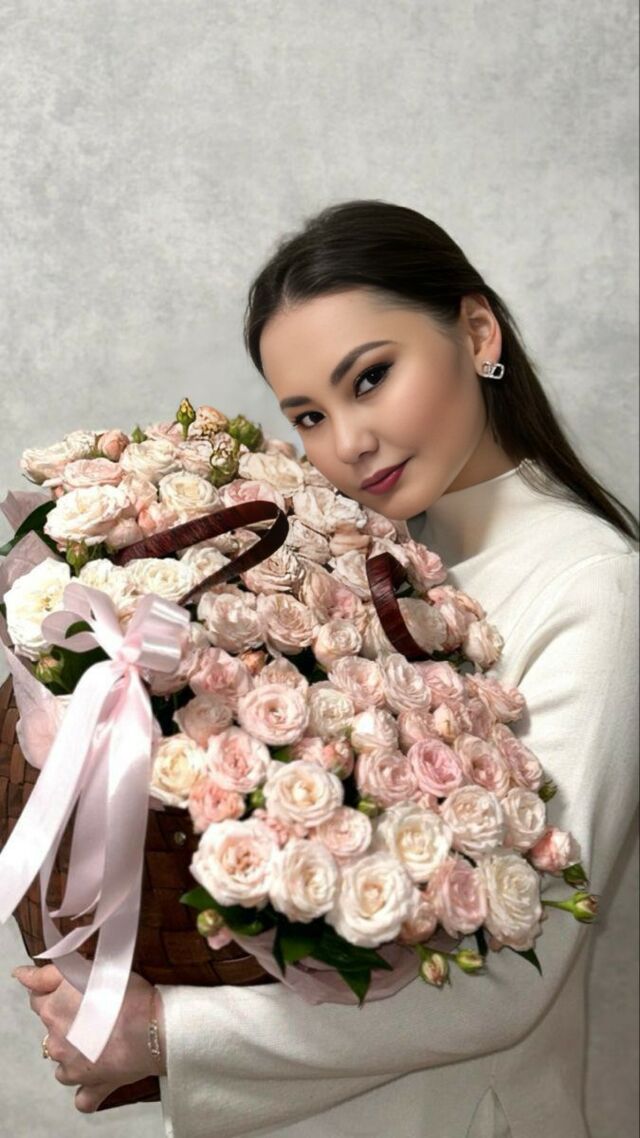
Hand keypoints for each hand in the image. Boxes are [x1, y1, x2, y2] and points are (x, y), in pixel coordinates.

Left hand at [12, 962, 165, 1112]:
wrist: (154, 1027)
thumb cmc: (127, 994)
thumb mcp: (87, 968)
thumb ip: (50, 973)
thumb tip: (21, 975)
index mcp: (53, 1010)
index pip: (38, 998)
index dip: (53, 990)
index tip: (68, 988)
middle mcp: (56, 1040)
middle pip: (52, 1028)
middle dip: (68, 1019)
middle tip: (96, 1006)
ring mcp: (72, 1066)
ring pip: (62, 1061)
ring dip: (74, 1052)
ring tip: (101, 1037)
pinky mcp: (92, 1085)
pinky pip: (82, 1097)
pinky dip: (87, 1088)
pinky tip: (99, 1075)